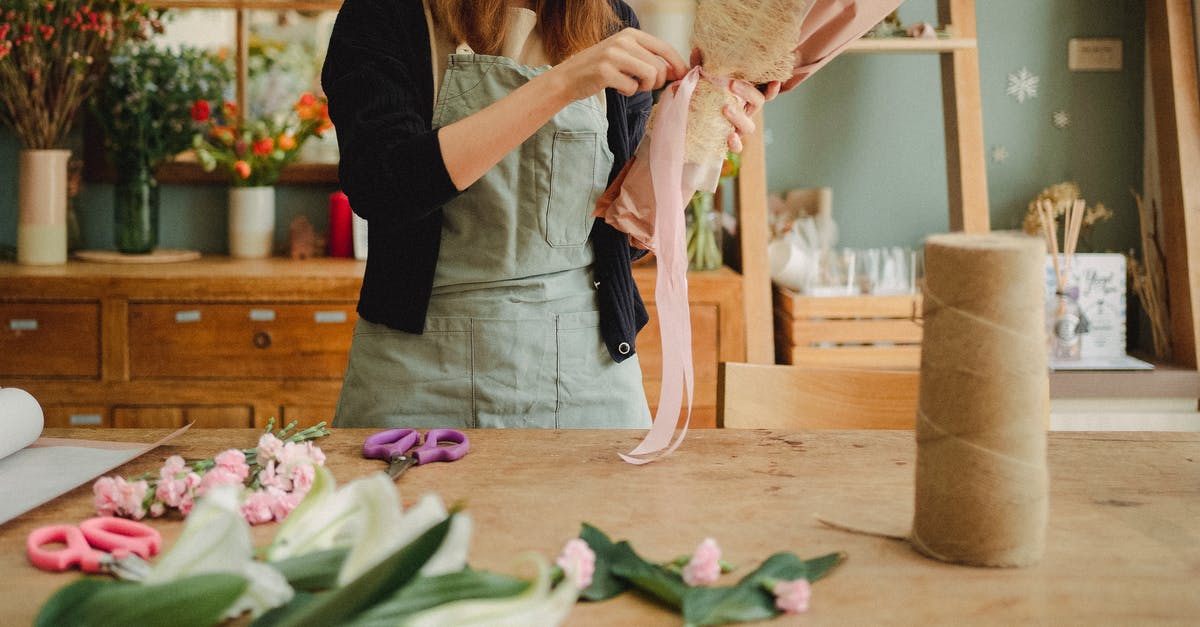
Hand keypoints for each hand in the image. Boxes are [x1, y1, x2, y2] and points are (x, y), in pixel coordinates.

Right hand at [550, 28, 688, 99]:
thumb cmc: (600, 68)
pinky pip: (632, 88)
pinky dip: (628, 92)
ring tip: (632, 85)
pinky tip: (617, 87)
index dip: (678, 64)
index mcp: (631, 34)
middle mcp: (623, 41)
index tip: (682, 76)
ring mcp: (613, 55)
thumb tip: (678, 71)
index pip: (665, 47)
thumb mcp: (624, 55)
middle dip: (657, 82)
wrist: (568, 77)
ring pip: (650, 75)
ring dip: (645, 87)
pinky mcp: (605, 71)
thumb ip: (648, 58)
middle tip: (644, 85)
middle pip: (660, 66)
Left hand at [691, 48, 780, 152]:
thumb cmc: (699, 95)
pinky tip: (729, 136)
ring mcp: (738, 127)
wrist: (685, 119)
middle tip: (731, 84)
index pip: (764, 89)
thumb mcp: (699, 79)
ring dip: (739, 117)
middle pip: (757, 102)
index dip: (772, 87)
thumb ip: (700, 66)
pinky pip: (737, 146)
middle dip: (748, 92)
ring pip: (749, 126)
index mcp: (743, 94)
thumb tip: (696, 50)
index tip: (774, 81)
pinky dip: (736, 143)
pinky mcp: (728, 141)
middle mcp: (745, 110)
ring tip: (725, 108)